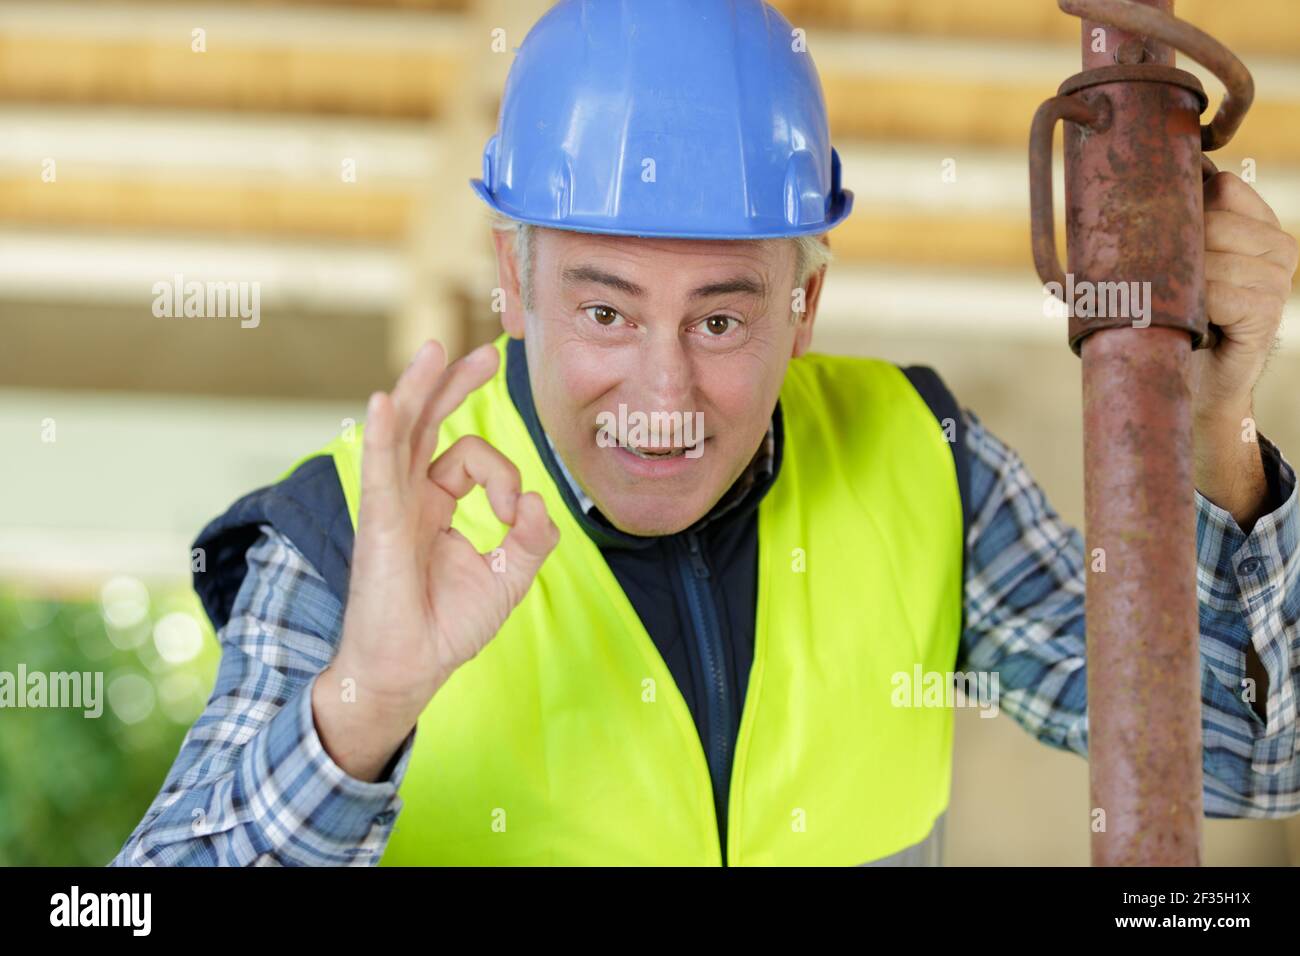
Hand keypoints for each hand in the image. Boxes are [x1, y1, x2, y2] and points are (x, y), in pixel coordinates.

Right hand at [314, 340, 558, 777]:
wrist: (410, 670)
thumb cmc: (447, 627)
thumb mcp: (508, 577)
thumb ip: (531, 537)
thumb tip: (538, 498)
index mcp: (434, 504)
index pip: (470, 459)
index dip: (504, 475)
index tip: (514, 513)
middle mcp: (409, 496)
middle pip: (427, 423)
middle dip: (452, 385)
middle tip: (483, 354)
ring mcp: (391, 506)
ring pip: (404, 432)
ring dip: (420, 389)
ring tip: (435, 350)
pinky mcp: (380, 524)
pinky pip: (380, 469)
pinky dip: (384, 433)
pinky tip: (387, 402)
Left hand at [1190, 172, 1296, 529]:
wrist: (1188, 386)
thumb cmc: (1168, 320)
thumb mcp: (1168, 263)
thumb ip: (1171, 223)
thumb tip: (1133, 179)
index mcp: (1256, 224)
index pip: (1222, 185)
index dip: (1182, 208)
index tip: (1156, 241)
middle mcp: (1276, 246)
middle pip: (1213, 219)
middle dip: (1173, 251)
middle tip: (1160, 287)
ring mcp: (1277, 279)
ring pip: (1213, 257)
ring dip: (1179, 285)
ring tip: (1176, 309)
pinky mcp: (1268, 311)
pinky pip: (1219, 293)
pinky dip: (1193, 308)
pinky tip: (1190, 325)